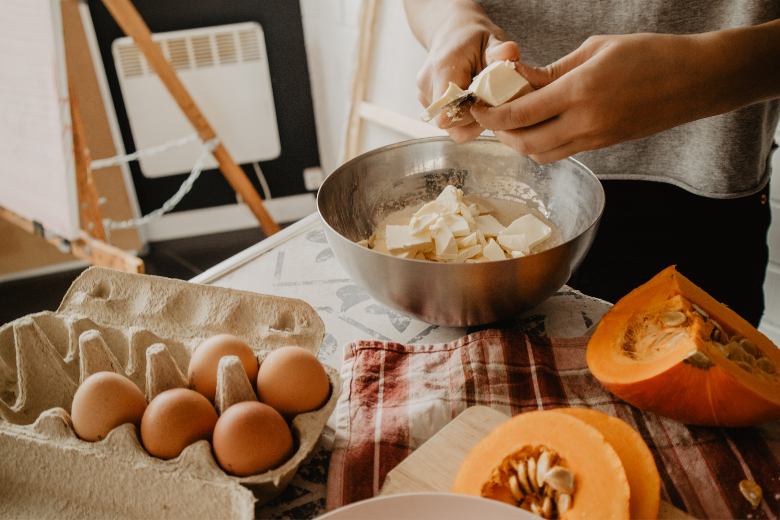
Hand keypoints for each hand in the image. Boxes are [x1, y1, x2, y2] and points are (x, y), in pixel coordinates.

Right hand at [404, 0, 519, 141]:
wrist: (452, 34)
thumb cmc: (473, 38)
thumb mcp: (491, 38)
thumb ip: (500, 50)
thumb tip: (509, 53)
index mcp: (442, 68)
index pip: (448, 111)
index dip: (472, 115)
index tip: (488, 102)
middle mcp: (428, 85)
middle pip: (451, 123)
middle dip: (475, 118)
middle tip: (491, 101)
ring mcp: (424, 95)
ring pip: (450, 126)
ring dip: (470, 119)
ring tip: (481, 99)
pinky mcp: (427, 103)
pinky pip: (448, 122)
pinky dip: (464, 116)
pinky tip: (472, 99)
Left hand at [471, 23, 779, 162]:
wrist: (696, 81)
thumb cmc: (650, 55)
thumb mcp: (594, 50)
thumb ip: (552, 71)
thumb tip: (518, 80)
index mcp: (579, 92)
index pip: (519, 113)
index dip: (490, 114)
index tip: (476, 106)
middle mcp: (584, 123)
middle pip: (523, 143)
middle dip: (500, 132)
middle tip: (490, 114)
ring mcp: (594, 139)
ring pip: (540, 154)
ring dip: (519, 141)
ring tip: (512, 120)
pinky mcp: (602, 146)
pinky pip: (560, 153)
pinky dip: (541, 144)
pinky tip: (538, 125)